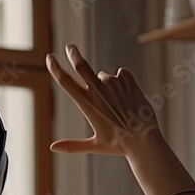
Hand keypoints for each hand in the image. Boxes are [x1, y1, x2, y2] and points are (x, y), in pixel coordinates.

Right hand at [46, 45, 160, 155]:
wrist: (144, 139)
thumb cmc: (119, 145)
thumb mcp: (94, 145)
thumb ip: (72, 145)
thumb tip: (52, 147)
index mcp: (86, 104)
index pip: (64, 81)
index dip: (55, 68)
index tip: (49, 57)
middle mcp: (97, 90)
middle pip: (81, 65)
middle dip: (73, 54)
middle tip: (69, 47)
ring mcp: (113, 83)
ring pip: (104, 76)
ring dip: (106, 85)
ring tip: (118, 106)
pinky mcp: (128, 80)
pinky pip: (121, 74)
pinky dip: (122, 82)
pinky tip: (127, 96)